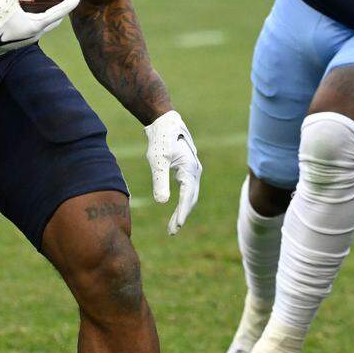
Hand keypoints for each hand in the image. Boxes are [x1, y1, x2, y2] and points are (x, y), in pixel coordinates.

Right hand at [0, 0, 83, 58]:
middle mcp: (34, 34)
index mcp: (37, 26)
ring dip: (49, 14)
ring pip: (44, 25)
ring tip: (47, 2)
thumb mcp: (4, 0)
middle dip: (62, 9)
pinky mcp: (16, 40)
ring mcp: (25, 39)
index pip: (62, 11)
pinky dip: (36, 18)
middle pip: (55, 20)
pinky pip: (32, 27)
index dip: (73, 0)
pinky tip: (27, 12)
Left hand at [144, 110, 201, 234]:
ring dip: (183, 210)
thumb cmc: (161, 138)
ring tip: (173, 225)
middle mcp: (196, 170)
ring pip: (190, 195)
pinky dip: (183, 201)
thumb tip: (161, 203)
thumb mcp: (157, 160)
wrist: (164, 120)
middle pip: (191, 198)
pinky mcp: (188, 168)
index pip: (187, 196)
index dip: (182, 213)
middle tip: (172, 231)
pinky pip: (188, 189)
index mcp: (190, 169)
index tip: (176, 227)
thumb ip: (160, 180)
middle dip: (182, 215)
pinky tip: (176, 209)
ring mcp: (193, 169)